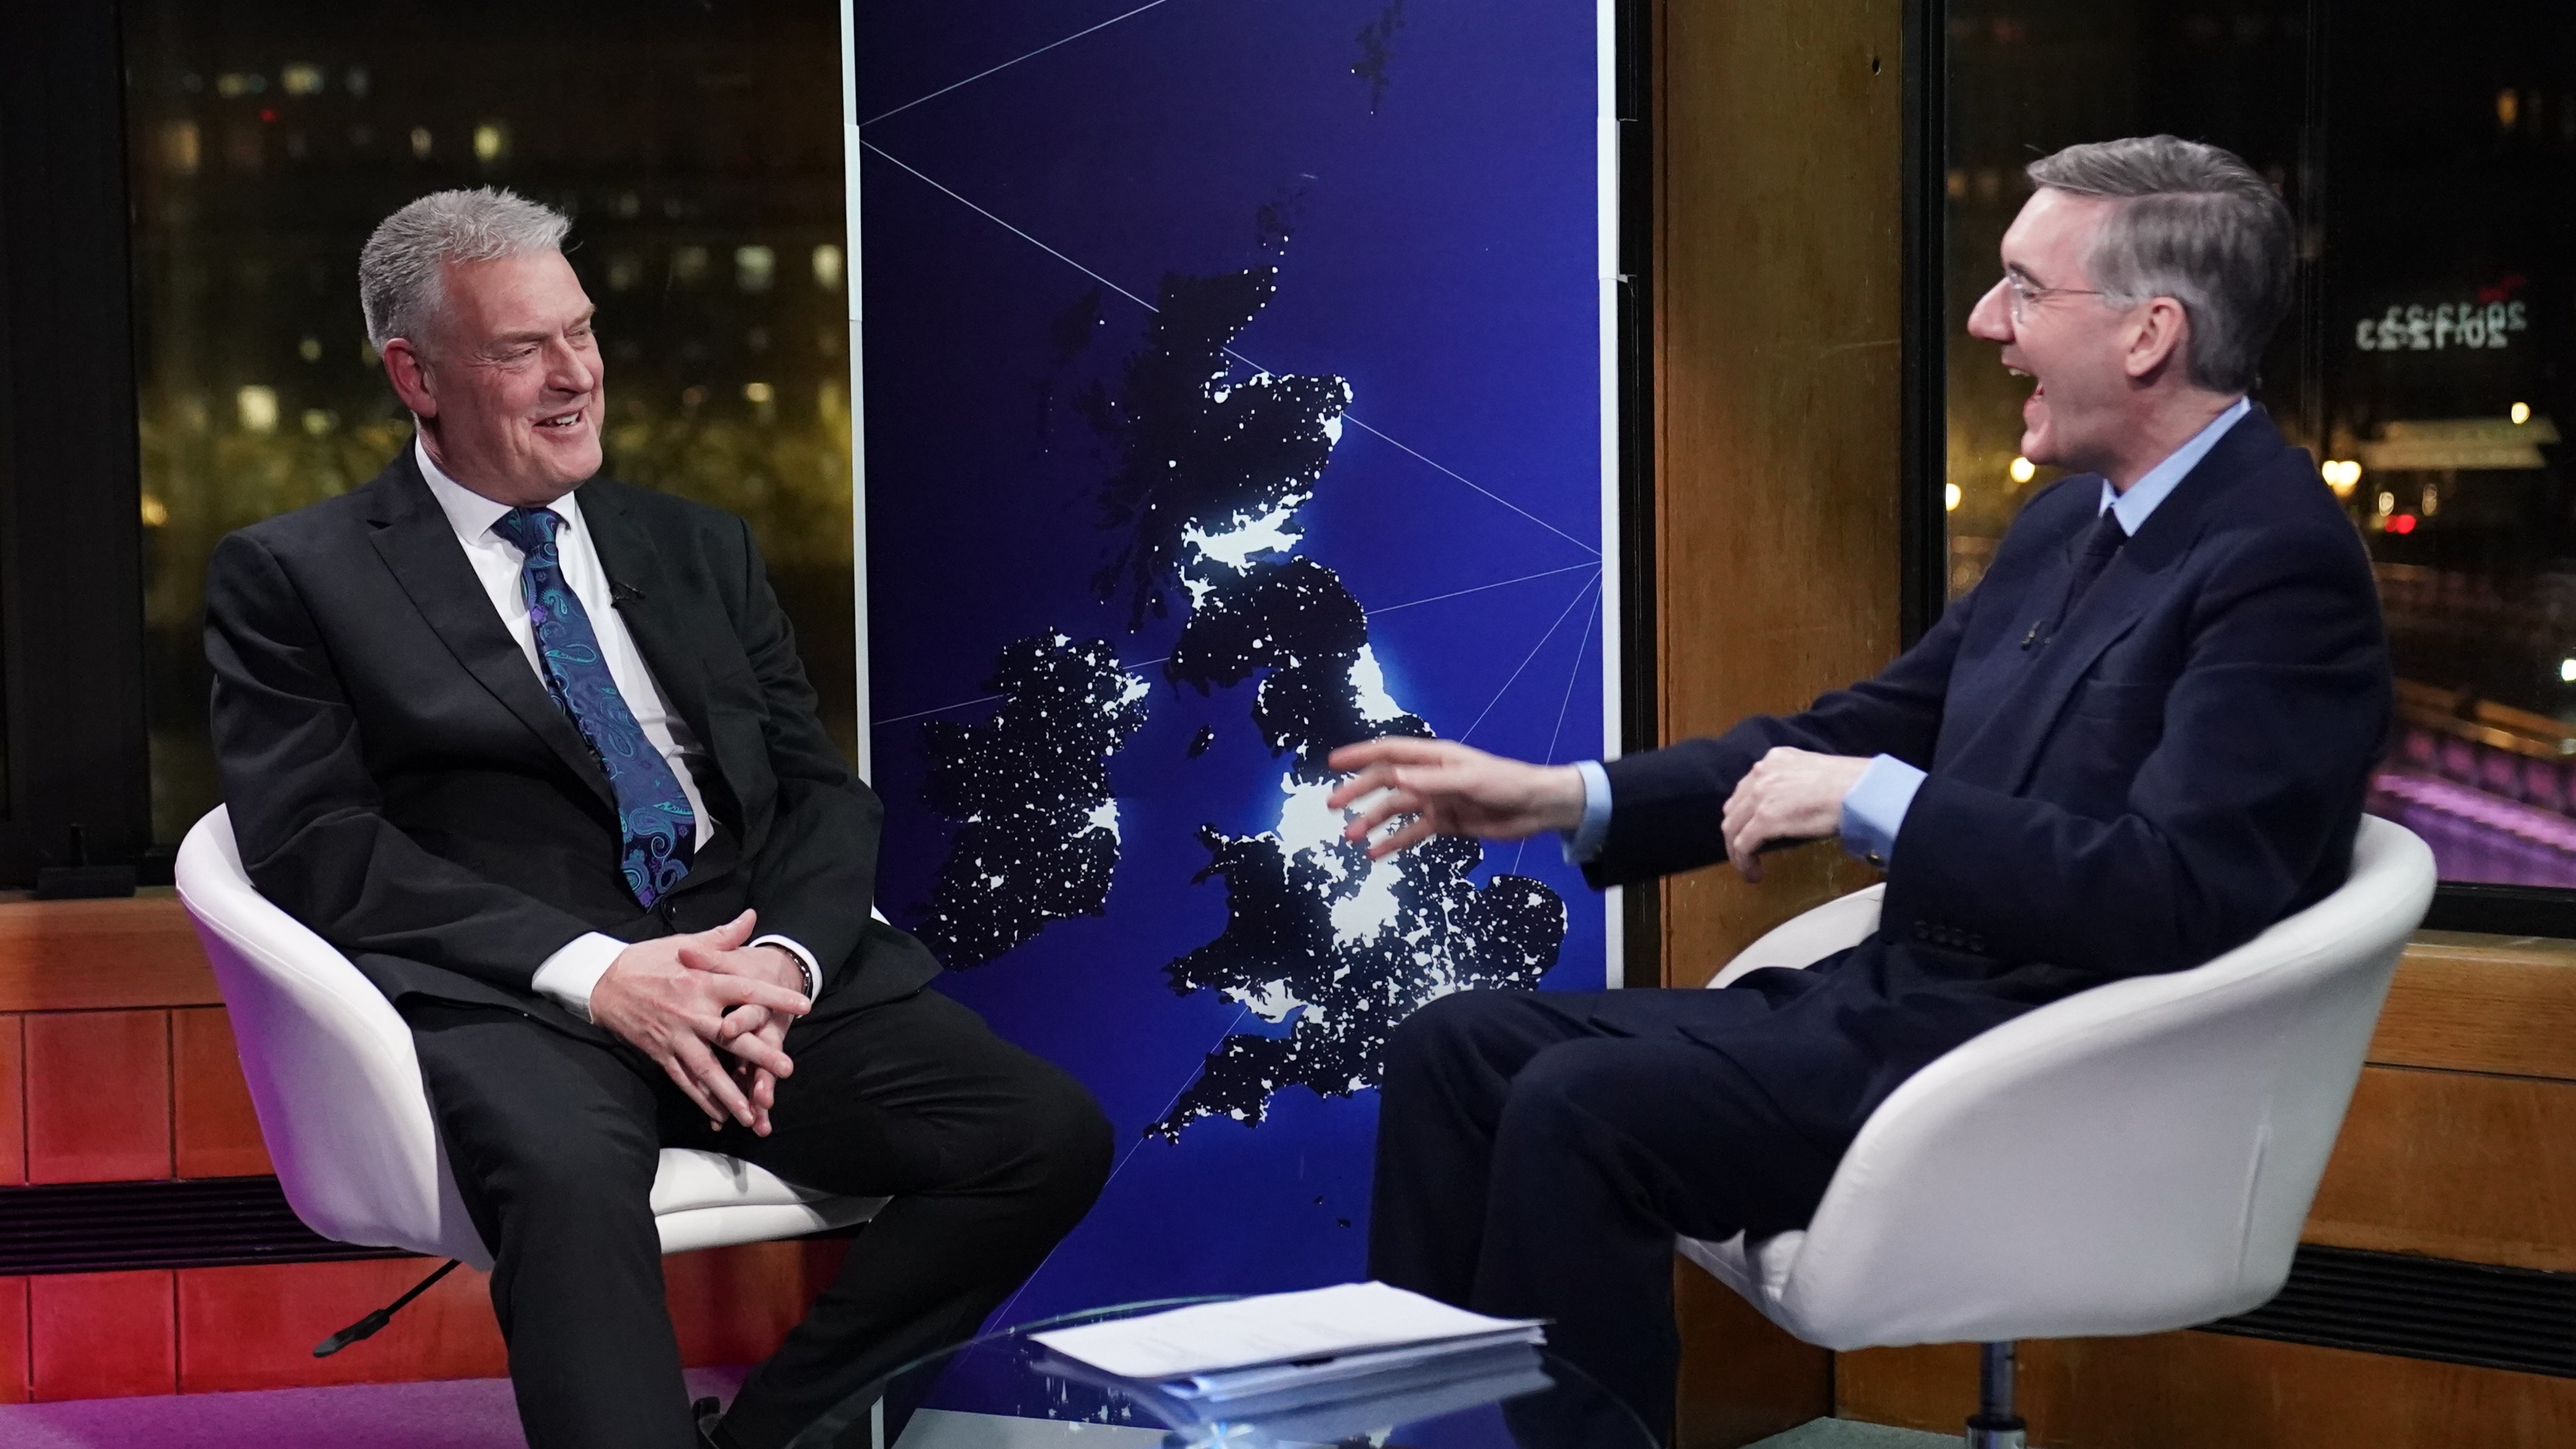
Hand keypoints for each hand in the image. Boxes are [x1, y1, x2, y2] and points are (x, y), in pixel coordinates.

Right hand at [589, 911, 811, 1132]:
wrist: (603, 984)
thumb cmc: (649, 961)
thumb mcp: (684, 943)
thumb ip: (722, 937)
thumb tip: (752, 917)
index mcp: (701, 983)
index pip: (746, 990)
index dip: (776, 997)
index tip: (805, 1005)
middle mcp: (691, 1013)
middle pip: (730, 1037)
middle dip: (759, 1055)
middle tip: (787, 1068)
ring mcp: (675, 1037)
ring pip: (707, 1069)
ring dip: (730, 1092)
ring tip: (753, 1113)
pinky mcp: (661, 1054)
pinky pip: (684, 1081)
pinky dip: (702, 1099)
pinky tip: (720, 1115)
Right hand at [1323, 738, 1587, 859]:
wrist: (1536, 808)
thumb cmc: (1507, 783)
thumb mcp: (1469, 780)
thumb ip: (1430, 780)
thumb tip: (1392, 776)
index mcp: (1434, 757)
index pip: (1389, 752)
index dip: (1359, 755)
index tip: (1333, 763)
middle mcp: (1430, 776)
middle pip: (1385, 781)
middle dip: (1357, 791)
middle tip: (1332, 804)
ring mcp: (1436, 800)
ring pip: (1395, 810)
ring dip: (1372, 821)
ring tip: (1351, 835)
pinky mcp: (1444, 822)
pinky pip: (1412, 832)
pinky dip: (1394, 842)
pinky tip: (1376, 853)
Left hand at [1720, 747, 1870, 881]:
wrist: (1860, 791)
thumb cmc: (1850, 784)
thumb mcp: (1812, 772)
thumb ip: (1793, 783)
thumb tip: (1790, 806)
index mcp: (1774, 760)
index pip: (1746, 788)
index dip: (1745, 813)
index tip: (1751, 829)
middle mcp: (1761, 773)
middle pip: (1734, 808)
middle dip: (1737, 832)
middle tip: (1747, 851)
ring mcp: (1760, 795)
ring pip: (1732, 828)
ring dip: (1737, 850)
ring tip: (1748, 866)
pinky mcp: (1765, 819)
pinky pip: (1743, 845)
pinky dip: (1744, 863)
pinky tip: (1754, 874)